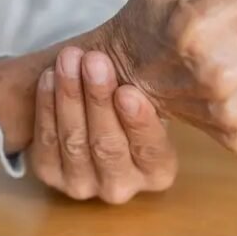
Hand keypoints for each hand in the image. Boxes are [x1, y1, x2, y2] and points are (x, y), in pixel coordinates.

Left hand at [29, 47, 176, 203]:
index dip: (138, 122)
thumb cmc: (133, 97)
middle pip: (108, 146)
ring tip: (69, 59)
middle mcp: (122, 186)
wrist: (95, 109)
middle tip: (94, 61)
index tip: (128, 91)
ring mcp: (83, 185)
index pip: (150, 150)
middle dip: (99, 99)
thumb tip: (190, 50)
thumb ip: (161, 86)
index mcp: (158, 171)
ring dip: (70, 96)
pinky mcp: (50, 175)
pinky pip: (46, 141)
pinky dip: (47, 106)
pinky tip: (50, 77)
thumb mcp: (154, 94)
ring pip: (74, 142)